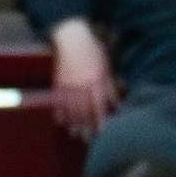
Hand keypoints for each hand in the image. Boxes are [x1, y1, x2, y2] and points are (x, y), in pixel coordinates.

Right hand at [48, 19, 118, 138]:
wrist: (71, 37)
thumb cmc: (92, 50)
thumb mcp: (106, 66)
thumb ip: (111, 86)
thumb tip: (117, 104)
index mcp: (96, 81)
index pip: (99, 105)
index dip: (101, 120)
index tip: (102, 132)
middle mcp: (82, 86)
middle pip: (84, 110)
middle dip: (86, 125)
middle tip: (87, 139)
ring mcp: (69, 85)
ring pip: (70, 108)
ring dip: (72, 122)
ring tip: (74, 134)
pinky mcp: (58, 82)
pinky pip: (58, 101)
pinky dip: (59, 112)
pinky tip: (60, 121)